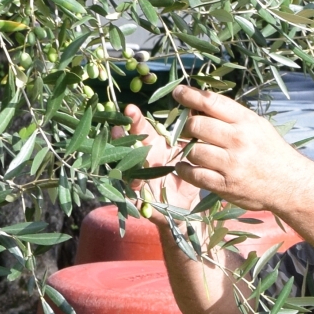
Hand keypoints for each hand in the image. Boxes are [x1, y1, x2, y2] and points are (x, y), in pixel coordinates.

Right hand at [111, 103, 200, 223]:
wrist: (186, 206)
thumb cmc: (186, 174)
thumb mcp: (189, 154)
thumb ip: (189, 134)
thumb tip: (196, 107)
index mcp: (153, 148)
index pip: (142, 131)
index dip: (136, 120)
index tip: (131, 109)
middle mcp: (141, 162)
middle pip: (128, 147)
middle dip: (122, 137)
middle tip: (118, 128)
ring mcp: (137, 180)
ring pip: (124, 169)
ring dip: (121, 162)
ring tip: (118, 152)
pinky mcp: (139, 201)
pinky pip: (131, 197)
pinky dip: (131, 192)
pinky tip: (133, 184)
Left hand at [171, 85, 307, 210]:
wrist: (290, 185)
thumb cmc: (272, 153)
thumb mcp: (258, 127)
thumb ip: (232, 117)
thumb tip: (200, 106)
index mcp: (246, 122)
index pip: (212, 102)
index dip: (190, 95)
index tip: (178, 93)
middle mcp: (238, 140)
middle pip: (196, 125)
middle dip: (187, 127)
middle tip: (187, 131)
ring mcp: (231, 164)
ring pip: (193, 151)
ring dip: (186, 150)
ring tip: (190, 150)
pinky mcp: (225, 185)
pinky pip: (194, 175)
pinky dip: (185, 170)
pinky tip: (186, 167)